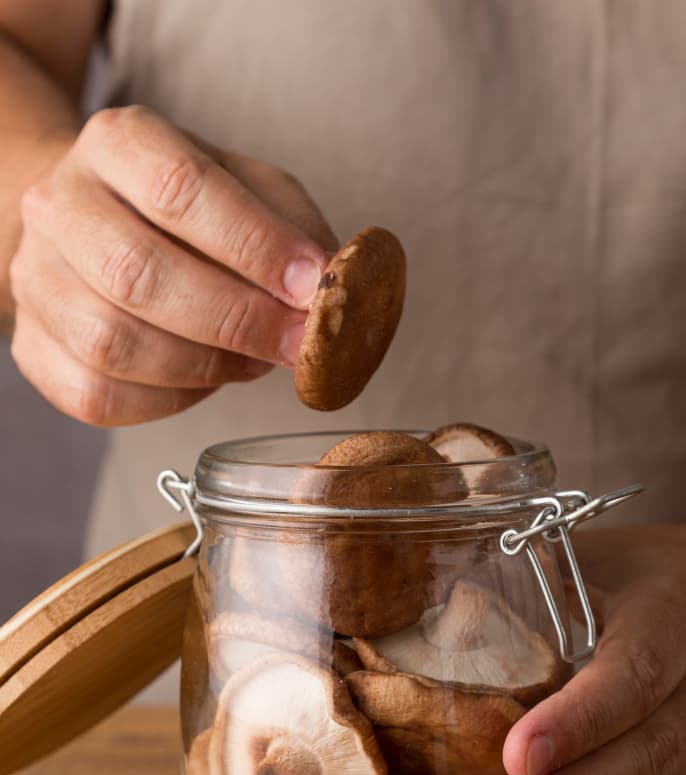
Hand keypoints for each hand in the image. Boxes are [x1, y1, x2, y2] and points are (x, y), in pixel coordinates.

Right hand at [9, 105, 336, 424]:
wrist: (100, 225)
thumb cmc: (189, 212)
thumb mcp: (250, 189)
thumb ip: (294, 229)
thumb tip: (333, 287)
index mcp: (118, 144)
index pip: (180, 191)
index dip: (254, 247)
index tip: (311, 288)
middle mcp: (61, 204)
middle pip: (138, 274)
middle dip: (235, 321)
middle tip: (295, 345)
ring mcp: (36, 278)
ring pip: (113, 343)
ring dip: (204, 366)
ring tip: (252, 360)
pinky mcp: (33, 346)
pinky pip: (97, 395)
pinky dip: (167, 401)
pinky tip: (203, 381)